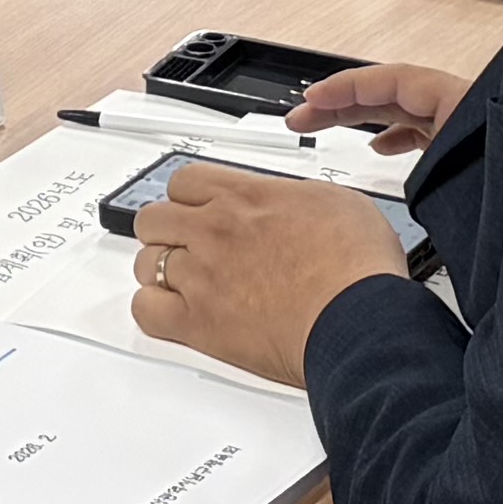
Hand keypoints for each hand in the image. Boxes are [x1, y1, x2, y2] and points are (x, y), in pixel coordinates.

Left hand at [124, 155, 405, 383]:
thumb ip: (295, 198)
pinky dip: (153, 310)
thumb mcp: (335, 201)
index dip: (188, 196)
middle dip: (167, 229)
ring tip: (182, 282)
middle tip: (186, 244)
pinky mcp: (198, 323)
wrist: (356, 317)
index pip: (185, 181)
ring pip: (147, 263)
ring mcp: (201, 276)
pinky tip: (172, 312)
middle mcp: (215, 230)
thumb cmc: (356, 266)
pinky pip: (145, 310)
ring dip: (161, 270)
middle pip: (154, 218)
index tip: (197, 207)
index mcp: (246, 196)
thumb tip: (292, 204)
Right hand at [288, 62, 466, 151]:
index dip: (349, 86)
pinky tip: (378, 146)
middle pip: (391, 93)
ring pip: (404, 110)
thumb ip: (421, 156)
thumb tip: (382, 163)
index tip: (313, 97)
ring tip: (325, 125)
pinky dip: (396, 133)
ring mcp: (463, 127)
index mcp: (462, 102)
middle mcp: (462, 108)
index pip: (394, 80)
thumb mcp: (466, 172)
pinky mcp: (464, 146)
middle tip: (301, 117)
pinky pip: (422, 129)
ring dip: (362, 115)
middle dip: (342, 103)